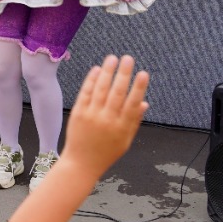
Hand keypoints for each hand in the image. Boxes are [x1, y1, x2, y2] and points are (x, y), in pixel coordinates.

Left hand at [62, 54, 149, 178]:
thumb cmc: (106, 152)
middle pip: (117, 93)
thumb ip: (134, 121)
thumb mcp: (125, 141)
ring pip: (101, 90)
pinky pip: (85, 93)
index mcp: (122, 128)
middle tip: (128, 58)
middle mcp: (107, 120)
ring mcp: (91, 115)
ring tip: (112, 58)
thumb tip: (144, 103)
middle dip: (123, 74)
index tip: (144, 73)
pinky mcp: (78, 113)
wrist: (82, 163)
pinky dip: (91, 80)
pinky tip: (97, 69)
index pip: (132, 104)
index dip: (138, 88)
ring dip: (107, 72)